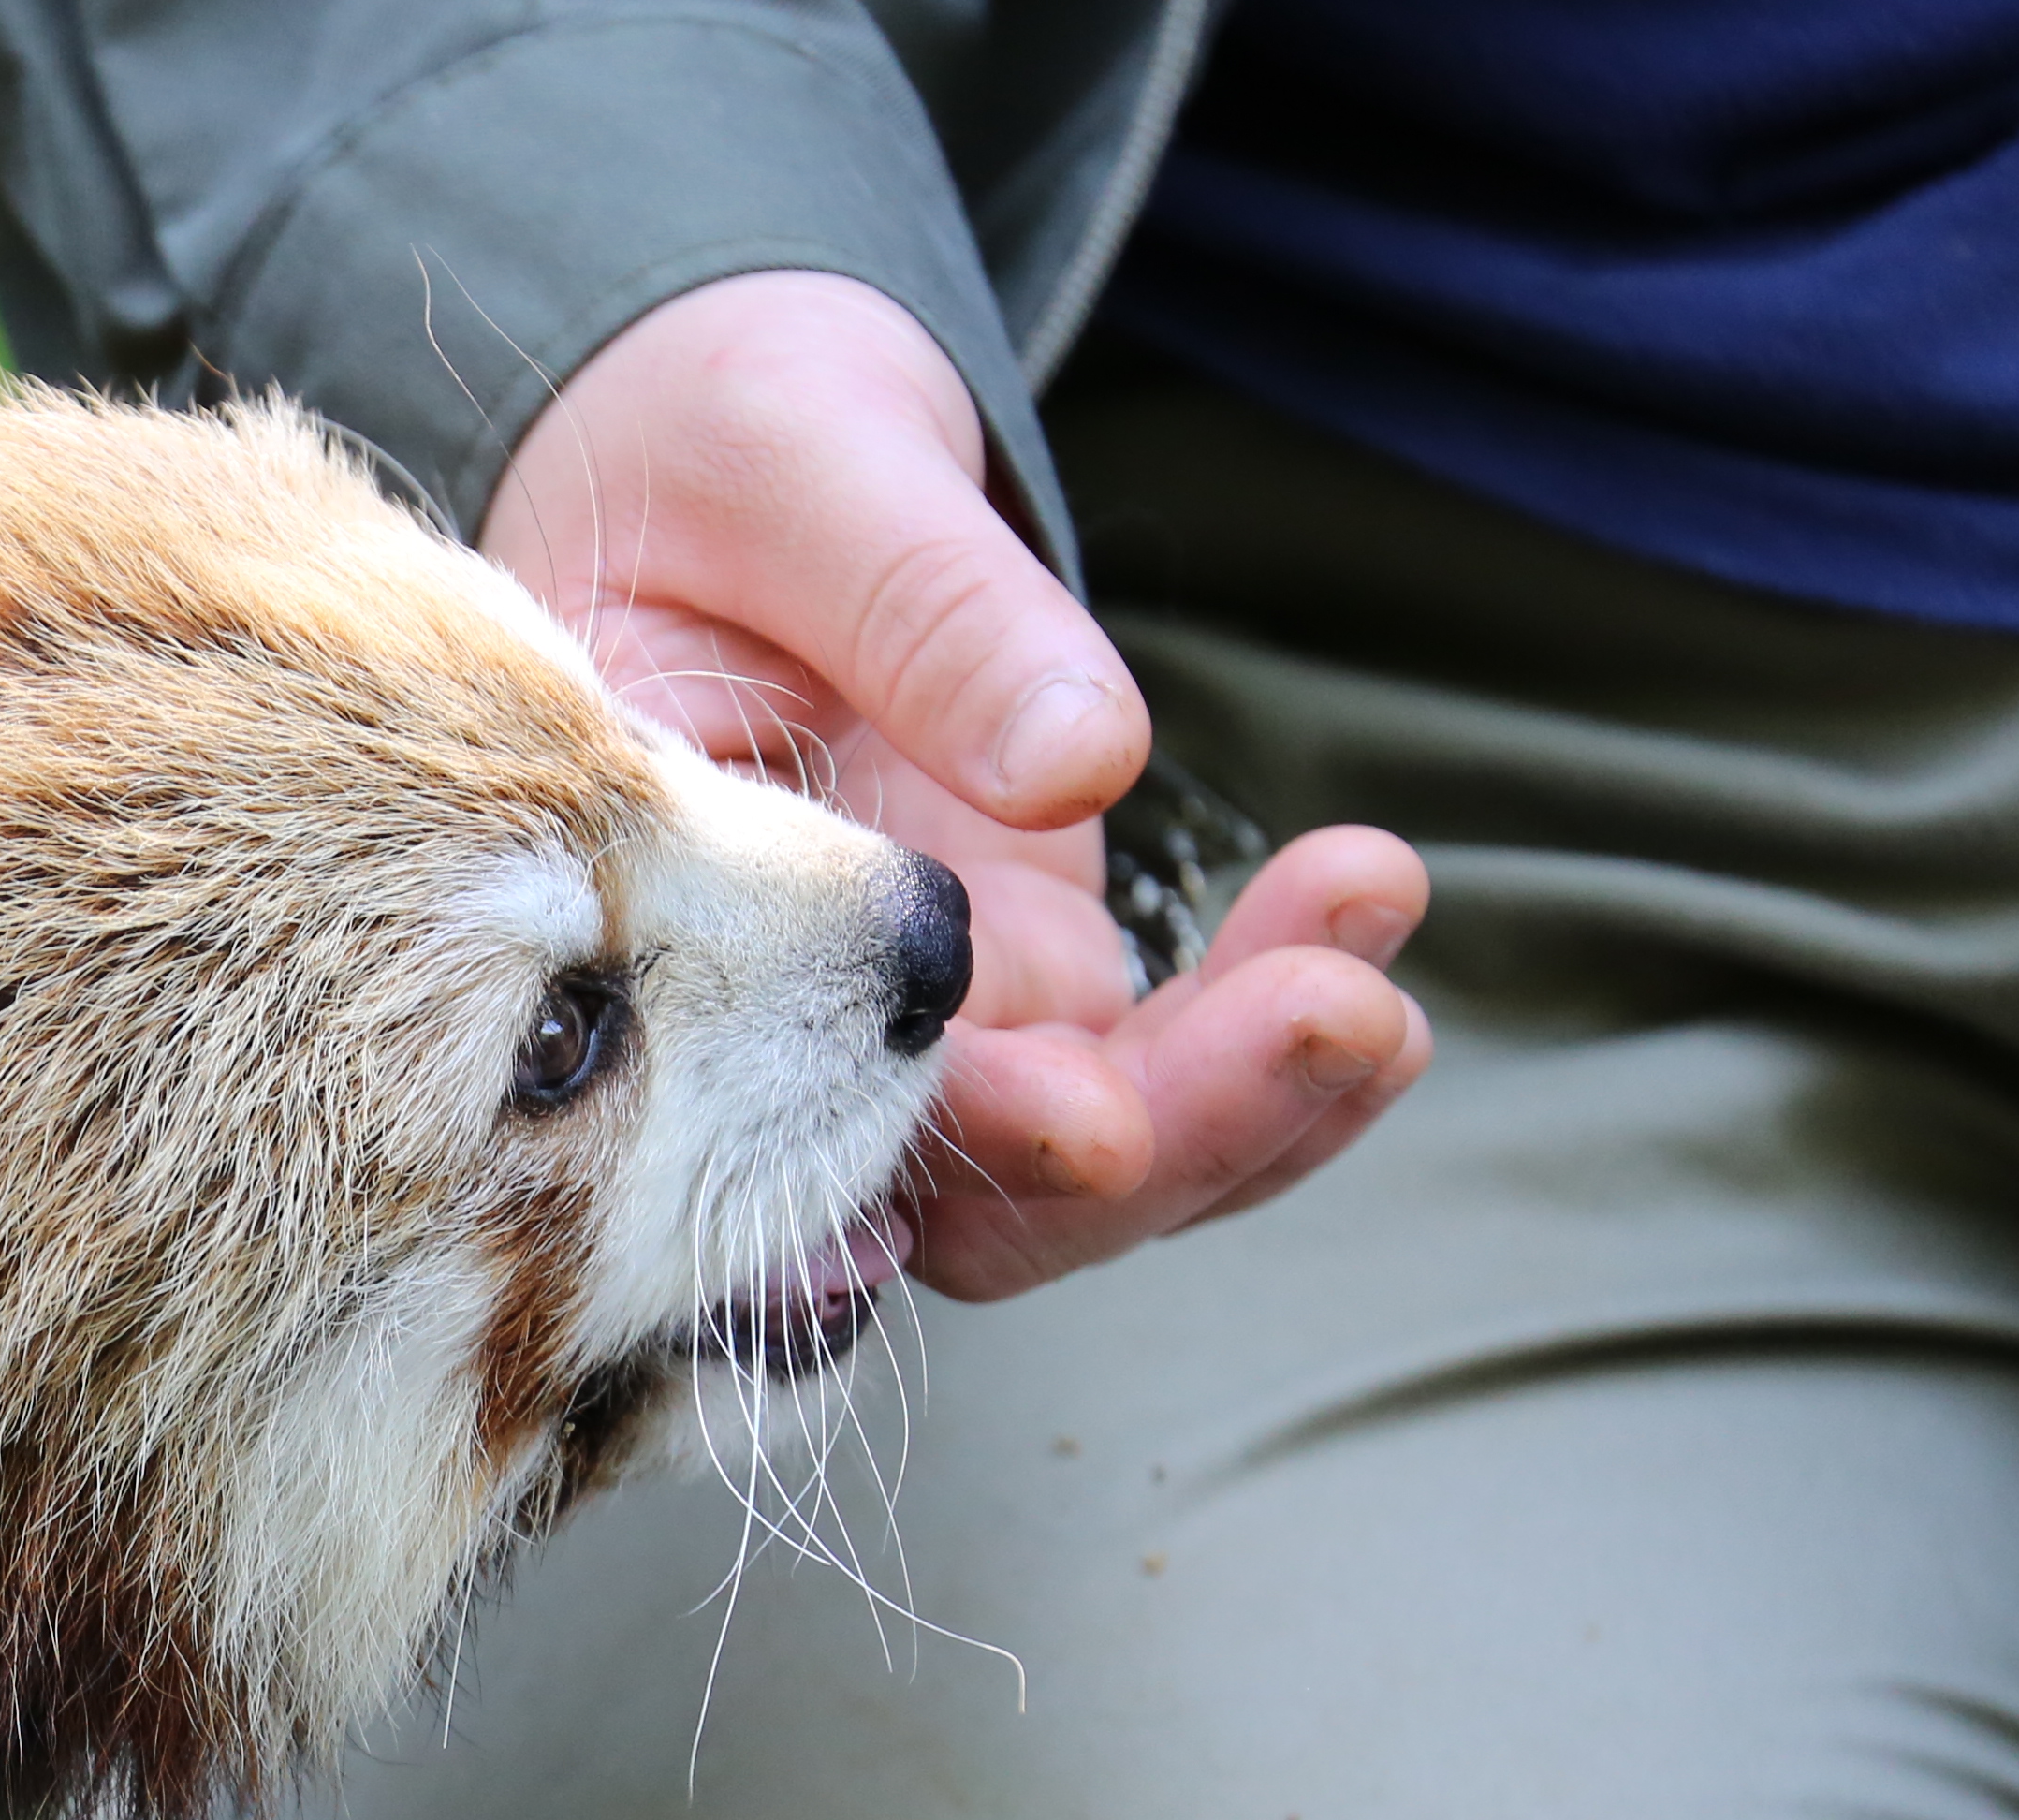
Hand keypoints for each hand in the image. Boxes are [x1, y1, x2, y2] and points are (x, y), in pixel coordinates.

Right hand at [479, 272, 1429, 1298]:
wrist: (755, 429)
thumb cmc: (724, 424)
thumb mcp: (800, 459)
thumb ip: (926, 607)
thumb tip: (1084, 764)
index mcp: (641, 916)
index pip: (769, 1110)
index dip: (938, 1145)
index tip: (1098, 1120)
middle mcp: (761, 1013)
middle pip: (949, 1196)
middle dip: (1154, 1147)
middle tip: (1325, 1024)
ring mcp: (901, 1012)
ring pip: (1067, 1165)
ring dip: (1245, 1107)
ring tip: (1377, 963)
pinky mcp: (1020, 972)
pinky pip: (1155, 1076)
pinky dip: (1279, 1033)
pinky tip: (1369, 902)